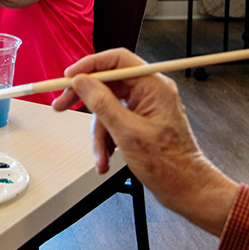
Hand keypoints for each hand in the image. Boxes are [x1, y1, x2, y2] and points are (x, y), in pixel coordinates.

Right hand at [52, 48, 237, 236]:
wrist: (186, 189)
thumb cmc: (169, 164)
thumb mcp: (127, 132)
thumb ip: (101, 103)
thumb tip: (82, 81)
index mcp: (153, 85)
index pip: (117, 61)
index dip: (89, 65)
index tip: (69, 75)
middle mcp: (150, 91)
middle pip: (108, 83)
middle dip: (85, 100)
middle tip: (62, 106)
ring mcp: (145, 106)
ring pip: (108, 107)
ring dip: (99, 132)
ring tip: (100, 155)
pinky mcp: (141, 121)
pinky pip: (115, 120)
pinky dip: (107, 138)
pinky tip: (106, 157)